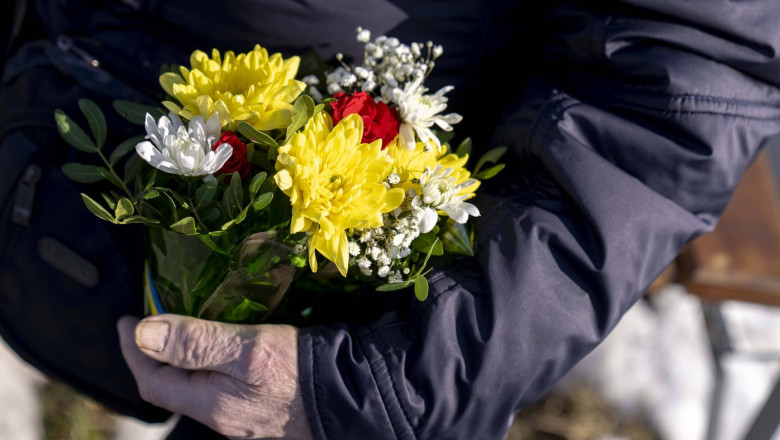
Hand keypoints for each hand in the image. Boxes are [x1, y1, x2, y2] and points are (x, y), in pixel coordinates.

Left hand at [117, 314, 312, 439]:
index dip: (134, 350)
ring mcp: (245, 415)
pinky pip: (223, 385)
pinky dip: (210, 363)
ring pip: (199, 386)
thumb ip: (196, 343)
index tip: (127, 319)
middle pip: (174, 387)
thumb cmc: (303, 371)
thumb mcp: (248, 349)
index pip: (154, 381)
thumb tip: (144, 334)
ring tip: (181, 328)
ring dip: (183, 358)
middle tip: (150, 321)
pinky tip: (224, 346)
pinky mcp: (266, 405)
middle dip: (155, 354)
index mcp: (212, 405)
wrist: (358, 395)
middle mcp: (224, 416)